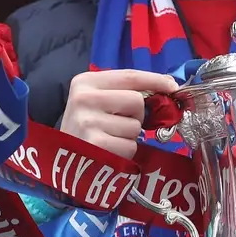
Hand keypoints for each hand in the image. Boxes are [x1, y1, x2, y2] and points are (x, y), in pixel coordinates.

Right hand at [58, 69, 177, 159]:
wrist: (62, 160)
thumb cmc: (86, 129)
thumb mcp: (97, 102)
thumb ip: (125, 92)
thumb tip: (168, 86)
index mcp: (85, 82)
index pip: (129, 76)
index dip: (155, 80)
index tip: (173, 86)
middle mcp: (84, 98)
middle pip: (136, 101)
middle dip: (136, 115)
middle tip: (118, 124)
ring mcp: (88, 122)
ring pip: (135, 126)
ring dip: (129, 136)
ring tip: (109, 139)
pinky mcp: (96, 144)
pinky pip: (130, 146)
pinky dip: (125, 152)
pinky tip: (108, 151)